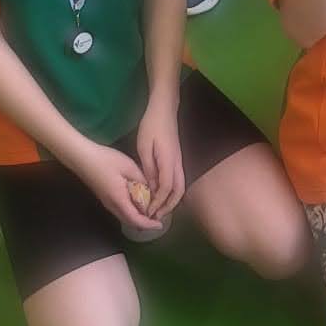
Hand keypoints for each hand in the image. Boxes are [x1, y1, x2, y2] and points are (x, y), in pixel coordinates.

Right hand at [67, 140, 163, 231]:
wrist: (83, 158)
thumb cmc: (106, 160)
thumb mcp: (128, 167)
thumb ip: (141, 180)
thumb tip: (151, 191)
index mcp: (119, 199)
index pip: (135, 219)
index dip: (148, 225)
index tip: (160, 225)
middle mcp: (112, 205)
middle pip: (130, 221)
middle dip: (145, 223)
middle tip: (158, 218)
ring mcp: (107, 202)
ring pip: (124, 216)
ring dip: (138, 217)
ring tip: (151, 210)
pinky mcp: (105, 198)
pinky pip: (120, 210)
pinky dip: (131, 211)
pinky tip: (138, 202)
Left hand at [135, 100, 185, 219]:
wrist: (164, 109)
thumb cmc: (152, 126)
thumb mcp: (144, 147)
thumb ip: (148, 169)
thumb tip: (149, 187)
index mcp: (169, 162)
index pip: (166, 188)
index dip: (158, 202)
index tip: (148, 212)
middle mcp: (177, 164)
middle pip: (179, 191)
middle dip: (168, 206)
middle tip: (156, 216)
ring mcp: (179, 161)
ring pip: (180, 186)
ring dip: (171, 200)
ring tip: (159, 209)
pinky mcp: (177, 158)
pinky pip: (177, 180)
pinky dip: (171, 191)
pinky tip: (161, 194)